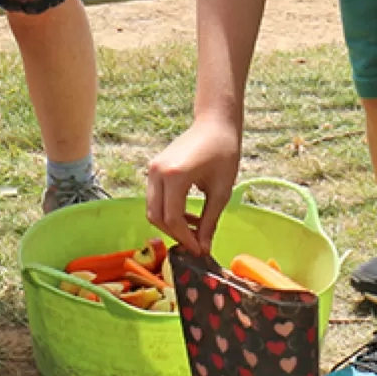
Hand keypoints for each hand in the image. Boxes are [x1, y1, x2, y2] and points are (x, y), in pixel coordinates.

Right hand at [147, 118, 241, 255]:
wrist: (214, 124)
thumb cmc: (223, 153)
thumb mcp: (221, 191)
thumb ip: (210, 221)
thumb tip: (203, 248)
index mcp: (175, 175)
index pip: (173, 218)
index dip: (186, 238)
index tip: (200, 251)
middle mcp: (157, 172)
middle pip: (156, 216)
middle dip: (175, 234)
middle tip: (196, 244)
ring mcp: (152, 169)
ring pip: (153, 208)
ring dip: (171, 224)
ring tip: (196, 229)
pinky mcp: (154, 168)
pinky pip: (155, 198)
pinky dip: (168, 211)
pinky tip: (189, 215)